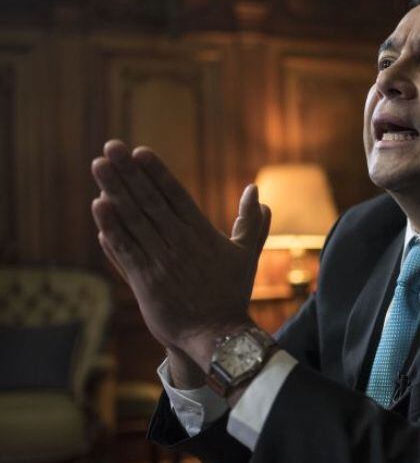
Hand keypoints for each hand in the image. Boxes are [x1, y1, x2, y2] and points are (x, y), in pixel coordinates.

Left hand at [91, 140, 270, 370]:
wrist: (217, 335)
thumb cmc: (232, 293)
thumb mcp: (247, 255)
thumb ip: (252, 222)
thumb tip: (257, 191)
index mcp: (203, 234)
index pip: (176, 196)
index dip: (157, 173)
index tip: (140, 152)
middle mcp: (180, 244)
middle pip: (150, 201)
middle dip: (129, 173)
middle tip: (110, 148)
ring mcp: (161, 262)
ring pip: (134, 221)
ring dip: (115, 193)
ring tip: (99, 168)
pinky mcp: (145, 282)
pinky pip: (125, 250)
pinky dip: (111, 229)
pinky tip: (98, 208)